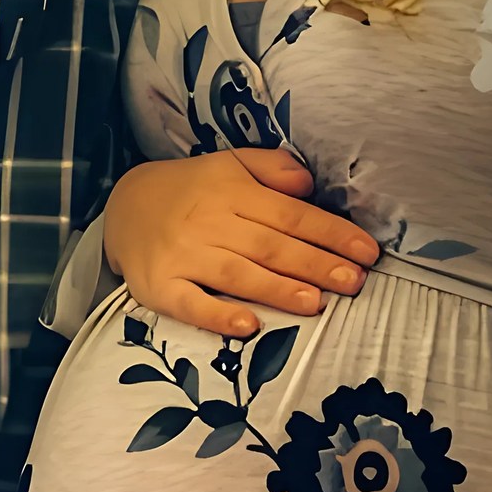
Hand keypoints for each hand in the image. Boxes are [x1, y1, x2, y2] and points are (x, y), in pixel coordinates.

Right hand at [105, 149, 379, 337]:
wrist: (124, 205)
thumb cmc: (192, 190)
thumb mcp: (230, 165)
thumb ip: (271, 168)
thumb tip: (309, 183)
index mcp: (232, 191)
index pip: (290, 214)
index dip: (330, 233)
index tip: (367, 252)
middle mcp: (209, 222)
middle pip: (270, 246)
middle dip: (316, 264)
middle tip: (355, 282)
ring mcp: (183, 256)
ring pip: (238, 274)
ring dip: (278, 289)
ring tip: (317, 303)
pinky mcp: (159, 287)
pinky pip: (190, 304)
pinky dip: (218, 316)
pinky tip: (248, 327)